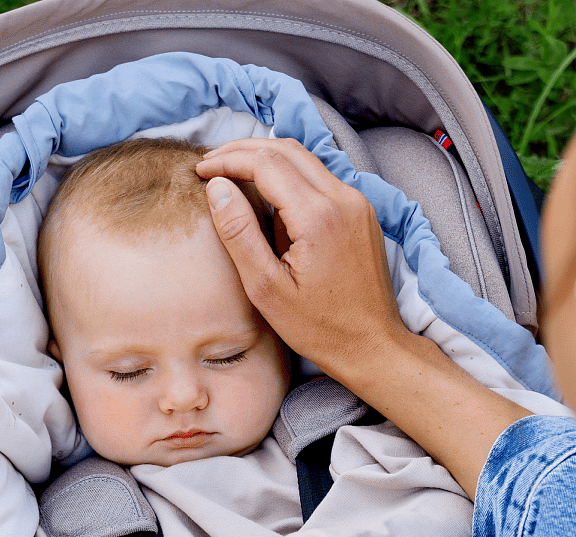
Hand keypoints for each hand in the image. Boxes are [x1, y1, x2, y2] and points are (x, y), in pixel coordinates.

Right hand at [197, 139, 530, 498]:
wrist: (374, 346)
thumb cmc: (321, 329)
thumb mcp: (267, 290)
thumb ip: (239, 235)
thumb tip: (217, 188)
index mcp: (318, 217)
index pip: (266, 162)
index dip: (228, 160)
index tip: (201, 171)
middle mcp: (343, 199)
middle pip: (286, 150)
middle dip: (244, 151)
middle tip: (212, 164)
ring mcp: (357, 204)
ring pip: (305, 160)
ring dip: (267, 160)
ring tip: (234, 175)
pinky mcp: (362, 213)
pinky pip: (321, 179)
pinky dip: (290, 176)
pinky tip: (268, 197)